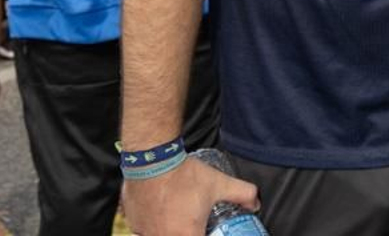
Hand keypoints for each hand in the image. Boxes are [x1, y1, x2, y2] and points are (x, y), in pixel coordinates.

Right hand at [122, 156, 258, 235]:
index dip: (205, 235)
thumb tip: (255, 203)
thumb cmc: (184, 175)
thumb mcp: (220, 183)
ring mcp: (145, 233)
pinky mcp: (133, 224)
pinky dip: (155, 226)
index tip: (206, 230)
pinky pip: (145, 232)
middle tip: (194, 224)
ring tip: (178, 217)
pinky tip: (162, 212)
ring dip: (171, 230)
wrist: (152, 161)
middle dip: (188, 232)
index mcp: (186, 235)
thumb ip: (243, 194)